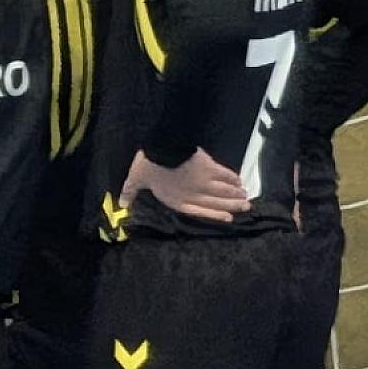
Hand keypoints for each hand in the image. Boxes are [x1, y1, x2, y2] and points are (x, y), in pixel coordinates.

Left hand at [123, 149, 247, 223]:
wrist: (162, 149)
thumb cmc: (149, 166)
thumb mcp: (136, 179)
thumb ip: (130, 192)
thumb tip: (122, 205)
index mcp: (177, 200)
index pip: (199, 212)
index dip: (215, 216)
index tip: (229, 218)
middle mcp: (193, 194)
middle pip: (216, 202)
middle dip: (232, 206)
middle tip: (246, 207)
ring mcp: (204, 182)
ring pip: (224, 191)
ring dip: (235, 194)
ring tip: (245, 196)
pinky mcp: (210, 168)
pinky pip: (224, 175)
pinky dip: (232, 178)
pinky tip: (239, 181)